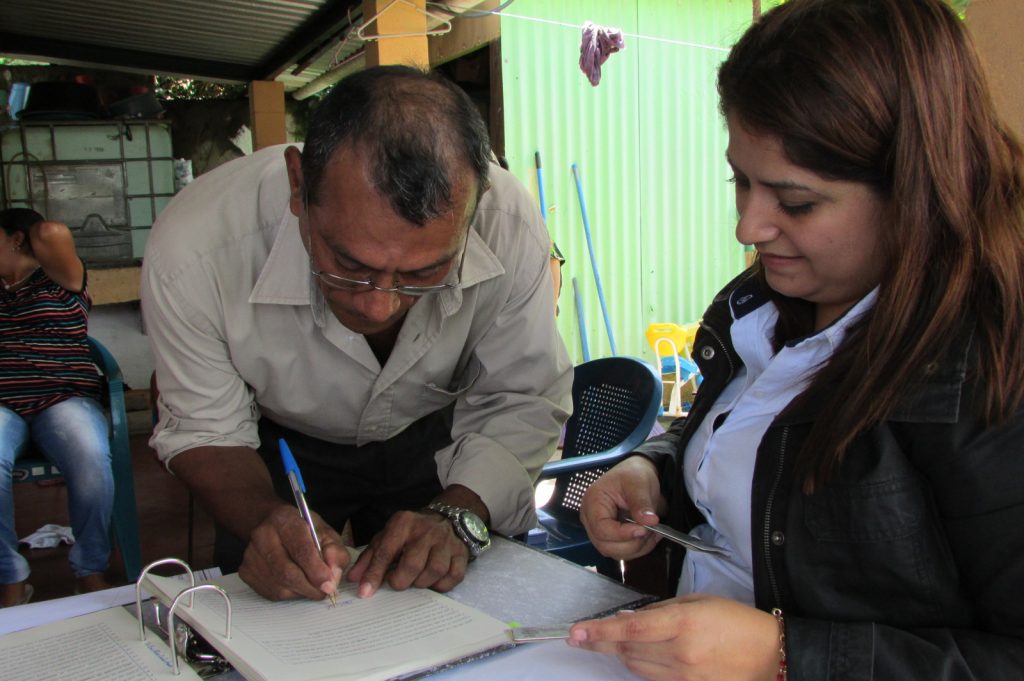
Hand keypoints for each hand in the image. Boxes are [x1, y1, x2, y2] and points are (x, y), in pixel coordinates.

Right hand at [238, 504, 349, 600]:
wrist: (271, 524)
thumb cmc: (302, 529)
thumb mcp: (325, 532)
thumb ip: (334, 552)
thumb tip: (333, 575)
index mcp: (284, 520)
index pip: (301, 550)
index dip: (317, 571)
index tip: (329, 585)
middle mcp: (263, 535)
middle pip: (287, 572)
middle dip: (310, 587)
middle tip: (325, 591)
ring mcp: (251, 554)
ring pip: (279, 586)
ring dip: (301, 592)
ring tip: (312, 586)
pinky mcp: (245, 570)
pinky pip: (270, 592)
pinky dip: (289, 594)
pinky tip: (296, 585)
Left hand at [345, 509, 468, 597]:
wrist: (446, 518)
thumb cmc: (411, 533)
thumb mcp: (387, 536)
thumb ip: (370, 557)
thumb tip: (353, 579)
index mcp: (403, 523)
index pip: (386, 551)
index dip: (374, 574)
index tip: (365, 592)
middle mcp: (426, 530)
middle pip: (412, 563)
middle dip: (401, 581)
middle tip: (397, 583)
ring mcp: (447, 541)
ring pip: (435, 571)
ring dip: (422, 583)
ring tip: (416, 580)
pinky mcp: (462, 552)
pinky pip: (454, 576)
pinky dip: (442, 585)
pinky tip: (433, 582)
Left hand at [568, 594, 779, 680]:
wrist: (771, 654)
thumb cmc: (736, 622)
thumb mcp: (698, 602)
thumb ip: (660, 610)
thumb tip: (627, 619)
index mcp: (683, 624)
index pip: (631, 629)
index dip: (600, 632)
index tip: (576, 631)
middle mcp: (681, 654)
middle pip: (628, 651)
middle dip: (603, 642)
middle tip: (582, 635)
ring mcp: (685, 678)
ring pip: (637, 668)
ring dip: (623, 654)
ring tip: (620, 641)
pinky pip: (654, 680)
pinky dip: (644, 667)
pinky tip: (647, 656)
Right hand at [579, 455, 664, 560]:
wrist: (637, 474)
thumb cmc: (633, 474)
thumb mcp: (638, 483)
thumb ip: (641, 503)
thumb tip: (649, 522)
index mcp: (592, 502)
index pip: (601, 529)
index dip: (622, 534)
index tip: (643, 529)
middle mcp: (591, 519)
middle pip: (606, 545)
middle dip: (632, 543)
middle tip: (651, 529)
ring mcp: (599, 530)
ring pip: (615, 553)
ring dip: (637, 547)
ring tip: (653, 531)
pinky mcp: (610, 537)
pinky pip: (623, 552)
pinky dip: (639, 548)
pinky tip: (649, 535)